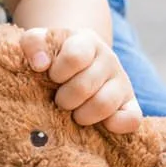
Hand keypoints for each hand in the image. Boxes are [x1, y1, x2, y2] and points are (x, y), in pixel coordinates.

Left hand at [19, 27, 141, 133]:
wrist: (79, 60)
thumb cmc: (55, 55)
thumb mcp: (41, 41)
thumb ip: (33, 43)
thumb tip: (39, 64)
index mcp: (86, 41)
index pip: (75, 56)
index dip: (58, 73)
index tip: (52, 77)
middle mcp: (108, 59)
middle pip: (85, 86)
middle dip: (65, 99)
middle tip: (59, 100)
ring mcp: (122, 82)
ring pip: (104, 104)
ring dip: (83, 115)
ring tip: (75, 114)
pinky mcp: (130, 104)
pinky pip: (132, 119)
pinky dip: (116, 125)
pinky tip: (101, 125)